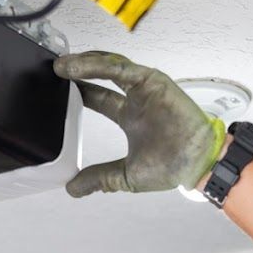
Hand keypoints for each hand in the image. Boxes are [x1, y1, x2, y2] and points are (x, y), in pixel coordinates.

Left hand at [52, 51, 225, 196]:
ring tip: (61, 66)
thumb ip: (99, 178)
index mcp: (129, 118)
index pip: (98, 98)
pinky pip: (121, 68)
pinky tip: (78, 67)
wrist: (197, 163)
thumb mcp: (125, 175)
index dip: (79, 92)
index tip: (57, 89)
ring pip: (109, 67)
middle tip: (54, 71)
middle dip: (78, 72)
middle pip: (100, 77)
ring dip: (84, 64)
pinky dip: (98, 65)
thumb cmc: (172, 167)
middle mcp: (136, 100)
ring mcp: (144, 88)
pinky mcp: (152, 80)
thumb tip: (72, 189)